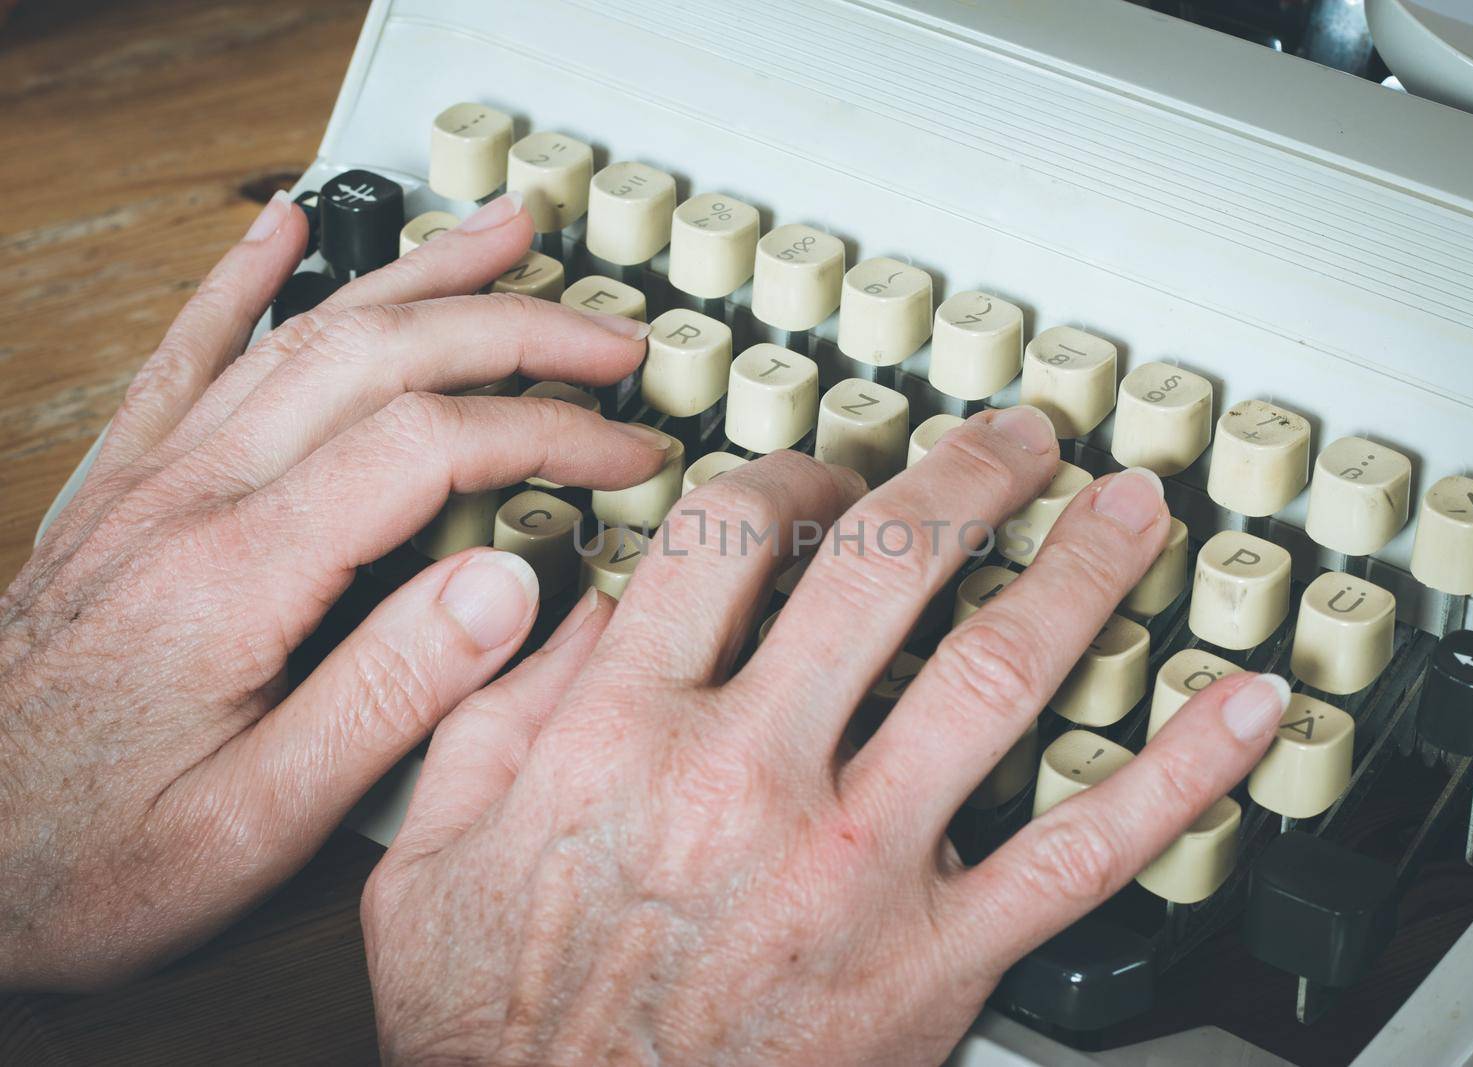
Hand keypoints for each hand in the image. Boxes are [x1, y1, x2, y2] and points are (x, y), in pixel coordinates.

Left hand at [0, 190, 668, 989]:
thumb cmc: (85, 859)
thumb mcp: (256, 824)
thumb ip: (389, 696)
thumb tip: (512, 584)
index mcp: (237, 576)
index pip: (429, 443)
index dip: (551, 433)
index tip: (630, 454)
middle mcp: (191, 500)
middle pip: (378, 355)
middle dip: (515, 327)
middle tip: (611, 333)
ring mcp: (151, 483)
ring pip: (302, 334)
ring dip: (416, 276)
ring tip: (503, 236)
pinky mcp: (122, 493)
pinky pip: (187, 354)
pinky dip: (241, 279)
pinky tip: (280, 227)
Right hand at [362, 408, 1290, 1063]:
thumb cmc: (499, 1032)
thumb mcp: (425, 857)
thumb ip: (492, 710)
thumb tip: (568, 605)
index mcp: (621, 731)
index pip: (727, 532)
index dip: (793, 470)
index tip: (829, 470)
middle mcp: (745, 776)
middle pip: (881, 566)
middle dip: (966, 477)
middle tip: (1021, 439)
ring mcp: (854, 865)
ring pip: (993, 673)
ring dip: (1080, 572)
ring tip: (1134, 509)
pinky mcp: (934, 961)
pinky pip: (1084, 851)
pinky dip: (1182, 772)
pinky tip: (1245, 712)